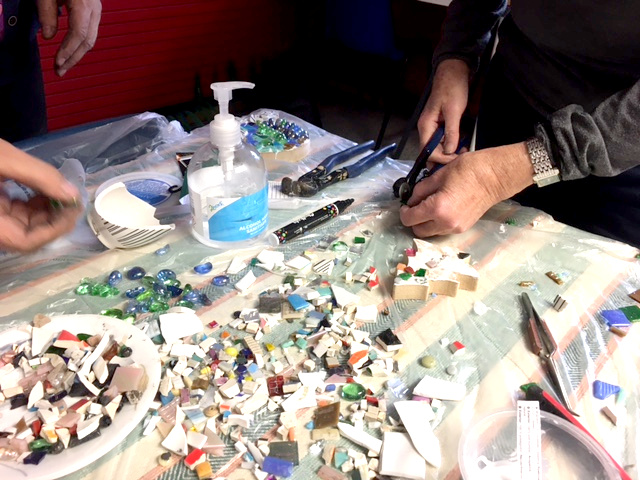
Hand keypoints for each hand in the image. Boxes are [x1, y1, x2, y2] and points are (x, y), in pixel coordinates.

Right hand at [0, 140, 81, 252]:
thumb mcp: (1, 157)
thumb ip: (37, 175)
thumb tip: (72, 193)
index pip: (24, 242)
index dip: (53, 229)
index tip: (73, 209)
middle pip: (26, 235)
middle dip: (53, 219)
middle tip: (73, 200)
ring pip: (21, 225)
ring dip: (45, 211)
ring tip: (60, 192)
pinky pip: (12, 213)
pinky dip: (31, 204)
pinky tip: (44, 190)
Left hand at [37, 0, 101, 76]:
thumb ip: (47, 13)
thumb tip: (48, 36)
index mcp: (84, 4)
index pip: (78, 34)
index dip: (68, 51)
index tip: (57, 63)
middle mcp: (94, 9)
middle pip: (88, 41)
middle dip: (73, 59)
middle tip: (60, 71)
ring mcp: (96, 9)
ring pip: (91, 38)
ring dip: (77, 54)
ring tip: (64, 64)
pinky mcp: (93, 10)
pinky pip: (90, 31)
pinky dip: (80, 44)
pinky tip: (71, 50)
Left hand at [400, 142, 532, 236]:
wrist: (495, 176)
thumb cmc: (468, 170)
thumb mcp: (438, 176)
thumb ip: (421, 190)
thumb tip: (412, 200)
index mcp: (437, 209)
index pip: (410, 219)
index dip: (404, 212)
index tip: (406, 204)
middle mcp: (445, 223)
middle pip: (418, 231)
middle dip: (413, 220)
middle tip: (415, 207)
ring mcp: (456, 228)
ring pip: (430, 233)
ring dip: (425, 223)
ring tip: (429, 207)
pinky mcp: (463, 228)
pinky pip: (442, 230)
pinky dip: (436, 223)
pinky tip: (441, 210)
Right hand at [417, 59, 469, 163]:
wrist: (454, 71)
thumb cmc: (452, 88)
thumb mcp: (454, 111)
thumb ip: (451, 132)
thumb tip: (449, 151)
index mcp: (425, 125)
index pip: (427, 151)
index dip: (441, 158)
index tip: (456, 158)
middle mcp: (426, 128)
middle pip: (431, 151)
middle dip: (445, 157)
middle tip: (461, 156)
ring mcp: (433, 127)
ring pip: (438, 147)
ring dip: (450, 152)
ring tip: (464, 151)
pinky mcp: (440, 124)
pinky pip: (443, 140)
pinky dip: (452, 144)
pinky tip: (462, 144)